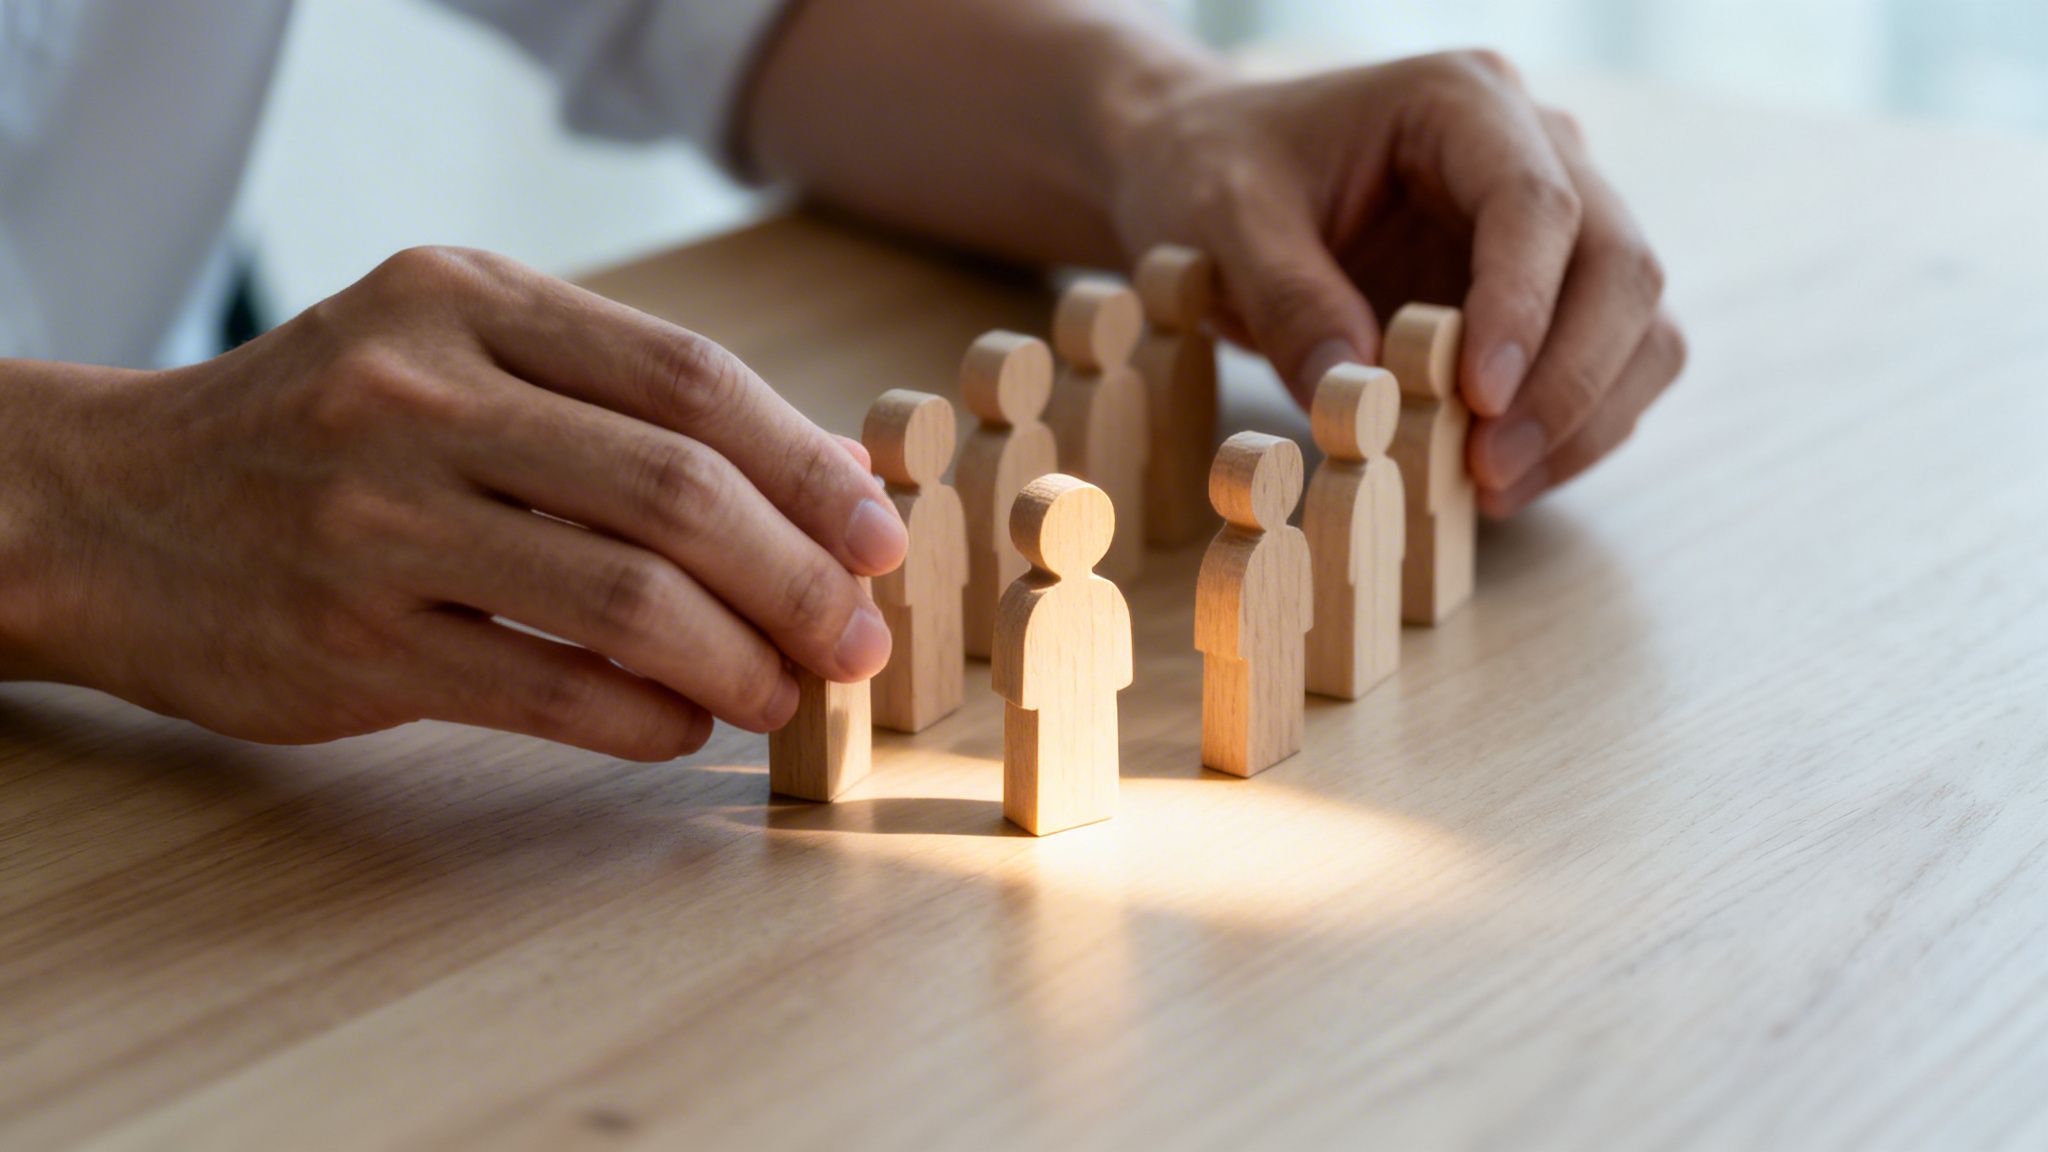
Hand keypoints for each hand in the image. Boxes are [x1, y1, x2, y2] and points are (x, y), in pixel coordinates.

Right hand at [0, 248, 903, 758]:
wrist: (110, 509)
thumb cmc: (324, 432)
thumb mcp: (458, 356)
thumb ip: (627, 402)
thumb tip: (824, 472)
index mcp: (468, 304)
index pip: (690, 380)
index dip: (809, 467)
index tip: (880, 535)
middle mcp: (420, 396)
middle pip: (675, 492)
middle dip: (798, 577)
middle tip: (857, 637)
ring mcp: (377, 520)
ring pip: (623, 598)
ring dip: (738, 661)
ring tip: (783, 692)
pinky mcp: (350, 643)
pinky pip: (547, 689)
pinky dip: (646, 717)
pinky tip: (686, 724)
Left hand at [1110, 50, 1686, 516]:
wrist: (1208, 173)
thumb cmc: (1217, 173)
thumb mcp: (1226, 223)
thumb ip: (1289, 298)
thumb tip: (1357, 394)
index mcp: (1462, 102)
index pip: (1537, 202)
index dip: (1524, 308)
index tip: (1482, 400)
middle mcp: (1536, 150)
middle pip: (1620, 265)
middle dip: (1571, 382)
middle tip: (1491, 471)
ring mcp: (1554, 229)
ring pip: (1639, 325)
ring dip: (1583, 421)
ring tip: (1489, 490)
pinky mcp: (1549, 297)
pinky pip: (1607, 371)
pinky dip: (1569, 436)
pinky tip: (1491, 484)